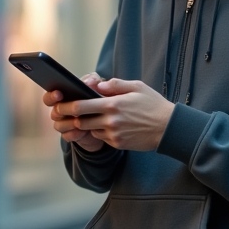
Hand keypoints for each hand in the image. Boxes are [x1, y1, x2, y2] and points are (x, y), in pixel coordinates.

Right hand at [45, 74, 106, 151]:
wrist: (107, 120)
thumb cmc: (100, 99)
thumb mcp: (99, 86)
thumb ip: (94, 81)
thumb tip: (88, 83)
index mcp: (64, 96)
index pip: (50, 96)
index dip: (51, 95)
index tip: (59, 94)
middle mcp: (62, 110)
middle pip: (54, 111)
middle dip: (61, 110)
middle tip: (71, 109)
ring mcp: (65, 123)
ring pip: (58, 125)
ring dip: (68, 123)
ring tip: (78, 121)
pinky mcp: (71, 135)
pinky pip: (67, 136)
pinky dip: (74, 134)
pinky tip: (82, 131)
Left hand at [52, 78, 175, 151]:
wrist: (168, 128)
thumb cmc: (154, 105)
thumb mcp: (137, 87)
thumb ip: (116, 84)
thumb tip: (98, 85)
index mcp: (113, 104)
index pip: (81, 106)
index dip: (67, 105)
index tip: (59, 104)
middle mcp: (111, 121)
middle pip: (81, 121)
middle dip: (71, 117)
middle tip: (64, 113)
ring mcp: (114, 134)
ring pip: (90, 130)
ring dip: (87, 124)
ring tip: (89, 117)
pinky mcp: (118, 144)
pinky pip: (102, 138)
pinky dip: (100, 132)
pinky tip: (107, 125)